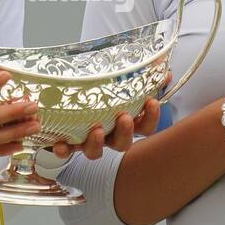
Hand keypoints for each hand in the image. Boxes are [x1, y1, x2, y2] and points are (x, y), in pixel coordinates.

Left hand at [48, 71, 170, 160]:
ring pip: (95, 152)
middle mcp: (108, 135)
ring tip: (97, 130)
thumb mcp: (120, 82)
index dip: (151, 118)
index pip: (145, 128)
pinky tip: (59, 144)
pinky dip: (64, 149)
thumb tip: (164, 72)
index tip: (151, 102)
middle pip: (122, 144)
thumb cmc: (100, 93)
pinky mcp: (68, 142)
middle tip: (124, 117)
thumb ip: (141, 79)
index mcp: (124, 122)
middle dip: (125, 132)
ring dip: (97, 143)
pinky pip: (66, 150)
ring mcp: (88, 141)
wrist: (67, 102)